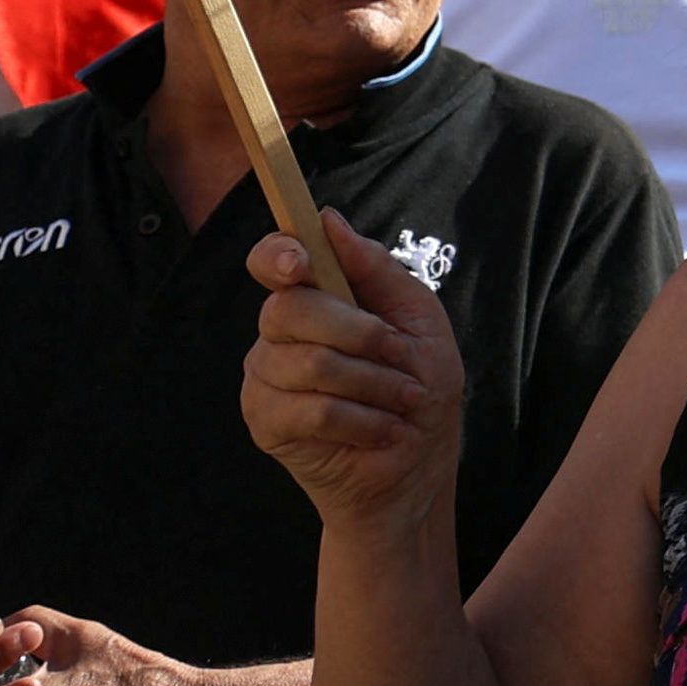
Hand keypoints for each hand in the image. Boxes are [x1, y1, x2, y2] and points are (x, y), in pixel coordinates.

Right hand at [241, 212, 468, 533]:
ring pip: (308, 362)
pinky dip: (361, 419)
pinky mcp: (265, 422)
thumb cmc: (421, 387)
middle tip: (400, 357)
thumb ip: (375, 269)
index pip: (272, 260)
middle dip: (360, 332)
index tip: (299, 261)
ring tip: (402, 401)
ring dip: (374, 383)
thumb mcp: (419, 318)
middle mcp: (280, 334)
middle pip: (290, 309)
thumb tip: (328, 220)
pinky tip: (381, 429)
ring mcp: (266, 378)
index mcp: (316, 298)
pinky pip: (310, 409)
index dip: (277, 254)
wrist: (418, 465)